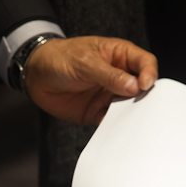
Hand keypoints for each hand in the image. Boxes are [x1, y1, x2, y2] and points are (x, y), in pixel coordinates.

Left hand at [23, 36, 157, 124]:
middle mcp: (119, 76)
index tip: (145, 86)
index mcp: (120, 56)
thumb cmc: (60, 58)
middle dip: (146, 97)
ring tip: (133, 121)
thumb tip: (134, 87)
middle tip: (146, 107)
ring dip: (132, 114)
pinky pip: (112, 120)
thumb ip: (109, 75)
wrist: (36, 76)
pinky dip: (117, 126)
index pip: (144, 63)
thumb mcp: (85, 62)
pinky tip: (117, 130)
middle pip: (142, 87)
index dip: (149, 74)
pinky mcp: (98, 112)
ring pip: (130, 106)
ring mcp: (109, 95)